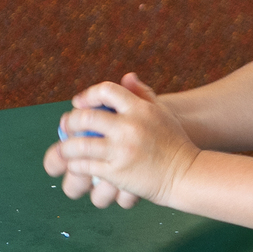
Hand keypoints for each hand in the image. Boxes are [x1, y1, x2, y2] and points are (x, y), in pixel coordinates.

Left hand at [43, 74, 199, 209]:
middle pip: (86, 117)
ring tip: (65, 149)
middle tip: (67, 126)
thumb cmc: (175, 143)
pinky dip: (76, 165)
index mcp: (141, 109)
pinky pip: (85, 166)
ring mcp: (122, 150)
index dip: (89, 94)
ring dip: (66, 147)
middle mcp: (130, 127)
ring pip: (79, 145)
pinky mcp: (117, 172)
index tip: (80, 103)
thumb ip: (143, 94)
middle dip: (71, 121)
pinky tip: (77, 165)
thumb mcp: (162, 113)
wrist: (187, 174)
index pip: (107, 91)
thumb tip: (127, 76)